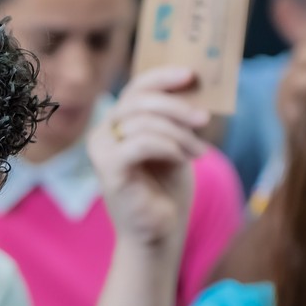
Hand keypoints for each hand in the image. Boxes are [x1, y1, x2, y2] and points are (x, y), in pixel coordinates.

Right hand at [88, 67, 210, 251]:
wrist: (159, 231)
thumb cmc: (166, 189)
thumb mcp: (176, 144)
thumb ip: (176, 118)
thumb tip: (194, 87)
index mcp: (117, 123)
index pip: (137, 88)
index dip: (163, 77)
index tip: (191, 75)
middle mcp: (103, 133)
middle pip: (140, 100)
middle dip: (177, 106)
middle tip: (204, 119)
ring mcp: (101, 150)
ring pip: (144, 122)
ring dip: (179, 134)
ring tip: (199, 151)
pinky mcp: (107, 168)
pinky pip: (141, 143)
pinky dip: (168, 147)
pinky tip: (182, 159)